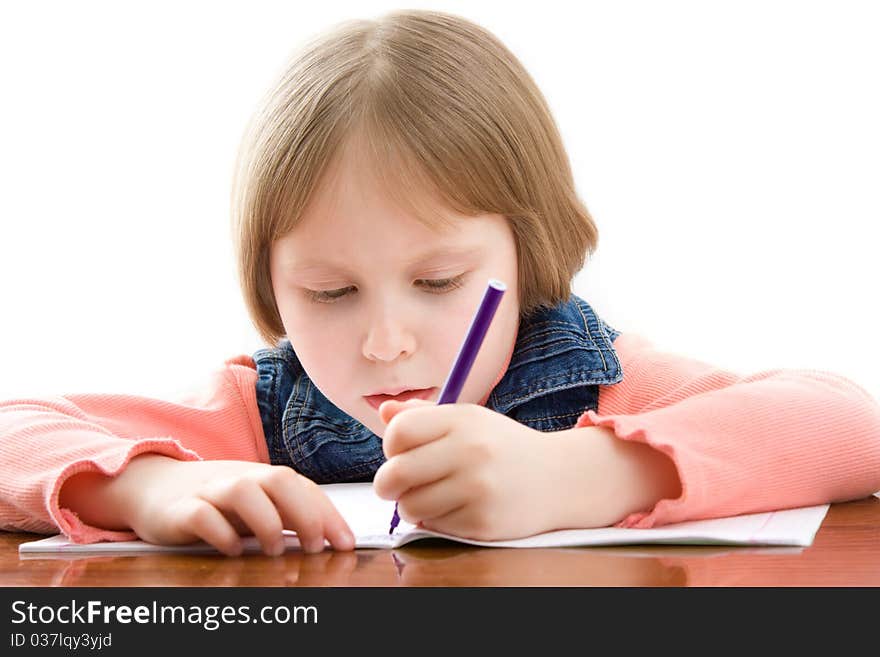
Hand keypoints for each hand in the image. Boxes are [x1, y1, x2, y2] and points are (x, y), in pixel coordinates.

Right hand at [107, 455, 353, 555]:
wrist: (154, 486)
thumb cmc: (216, 501)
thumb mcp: (256, 505)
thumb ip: (288, 516)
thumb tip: (331, 540)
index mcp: (263, 477)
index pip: (304, 488)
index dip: (329, 514)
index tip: (347, 544)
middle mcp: (240, 478)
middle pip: (279, 480)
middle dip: (305, 513)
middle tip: (315, 547)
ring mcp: (209, 491)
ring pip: (243, 491)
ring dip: (266, 521)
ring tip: (275, 550)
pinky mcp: (180, 510)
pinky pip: (202, 514)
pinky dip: (220, 532)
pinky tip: (232, 550)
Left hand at [372, 399, 559, 540]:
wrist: (558, 478)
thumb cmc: (501, 447)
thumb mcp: (468, 420)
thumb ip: (423, 415)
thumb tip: (383, 412)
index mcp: (462, 420)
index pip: (398, 432)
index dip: (390, 445)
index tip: (400, 452)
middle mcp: (470, 452)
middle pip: (394, 474)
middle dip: (387, 484)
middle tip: (395, 485)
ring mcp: (477, 489)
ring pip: (409, 506)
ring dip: (411, 506)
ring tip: (429, 496)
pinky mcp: (482, 522)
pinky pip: (434, 526)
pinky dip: (436, 520)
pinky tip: (456, 508)